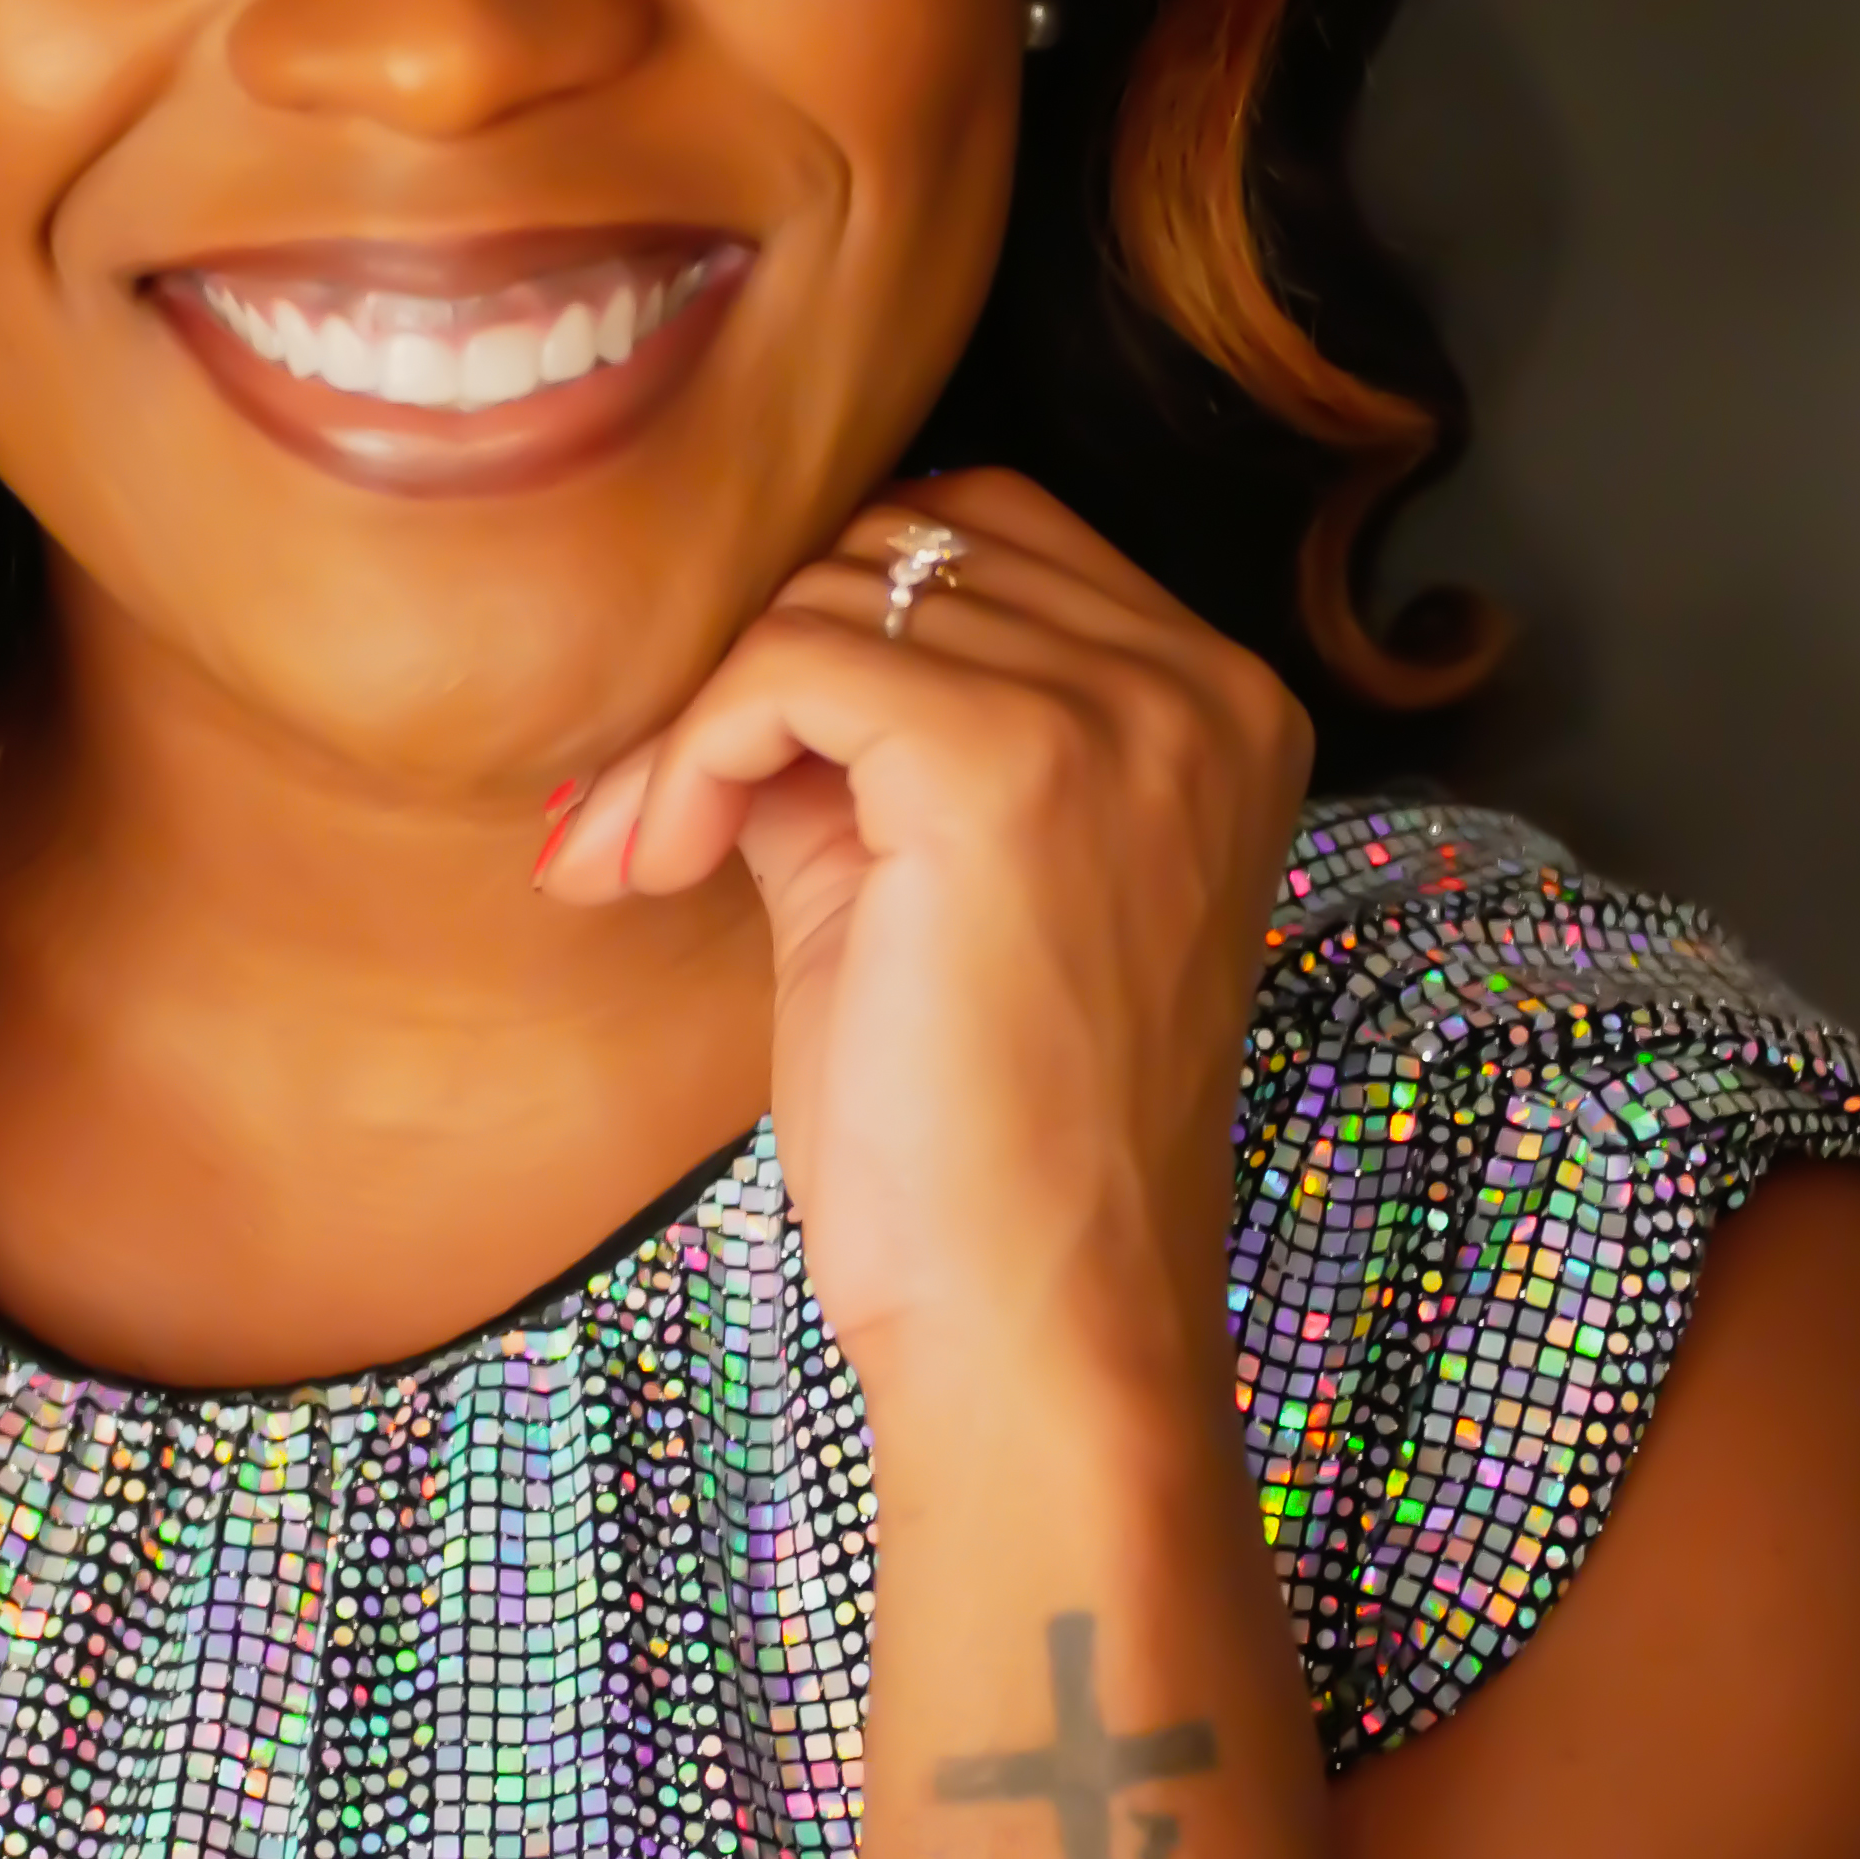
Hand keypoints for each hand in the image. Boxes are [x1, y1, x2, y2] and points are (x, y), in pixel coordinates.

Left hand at [539, 470, 1307, 1388]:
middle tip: (649, 823)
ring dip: (696, 723)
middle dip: (745, 667)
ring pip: (830, 596)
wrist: (1040, 1323)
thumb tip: (728, 664)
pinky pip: (787, 664)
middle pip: (901, 541)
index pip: (985, 535)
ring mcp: (1120, 717)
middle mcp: (1198, 687)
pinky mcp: (1006, 767)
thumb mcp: (930, 889)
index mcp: (1215, 707)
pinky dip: (691, 753)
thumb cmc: (983, 1148)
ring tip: (644, 856)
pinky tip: (658, 864)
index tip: (724, 768)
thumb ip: (864, 749)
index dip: (826, 625)